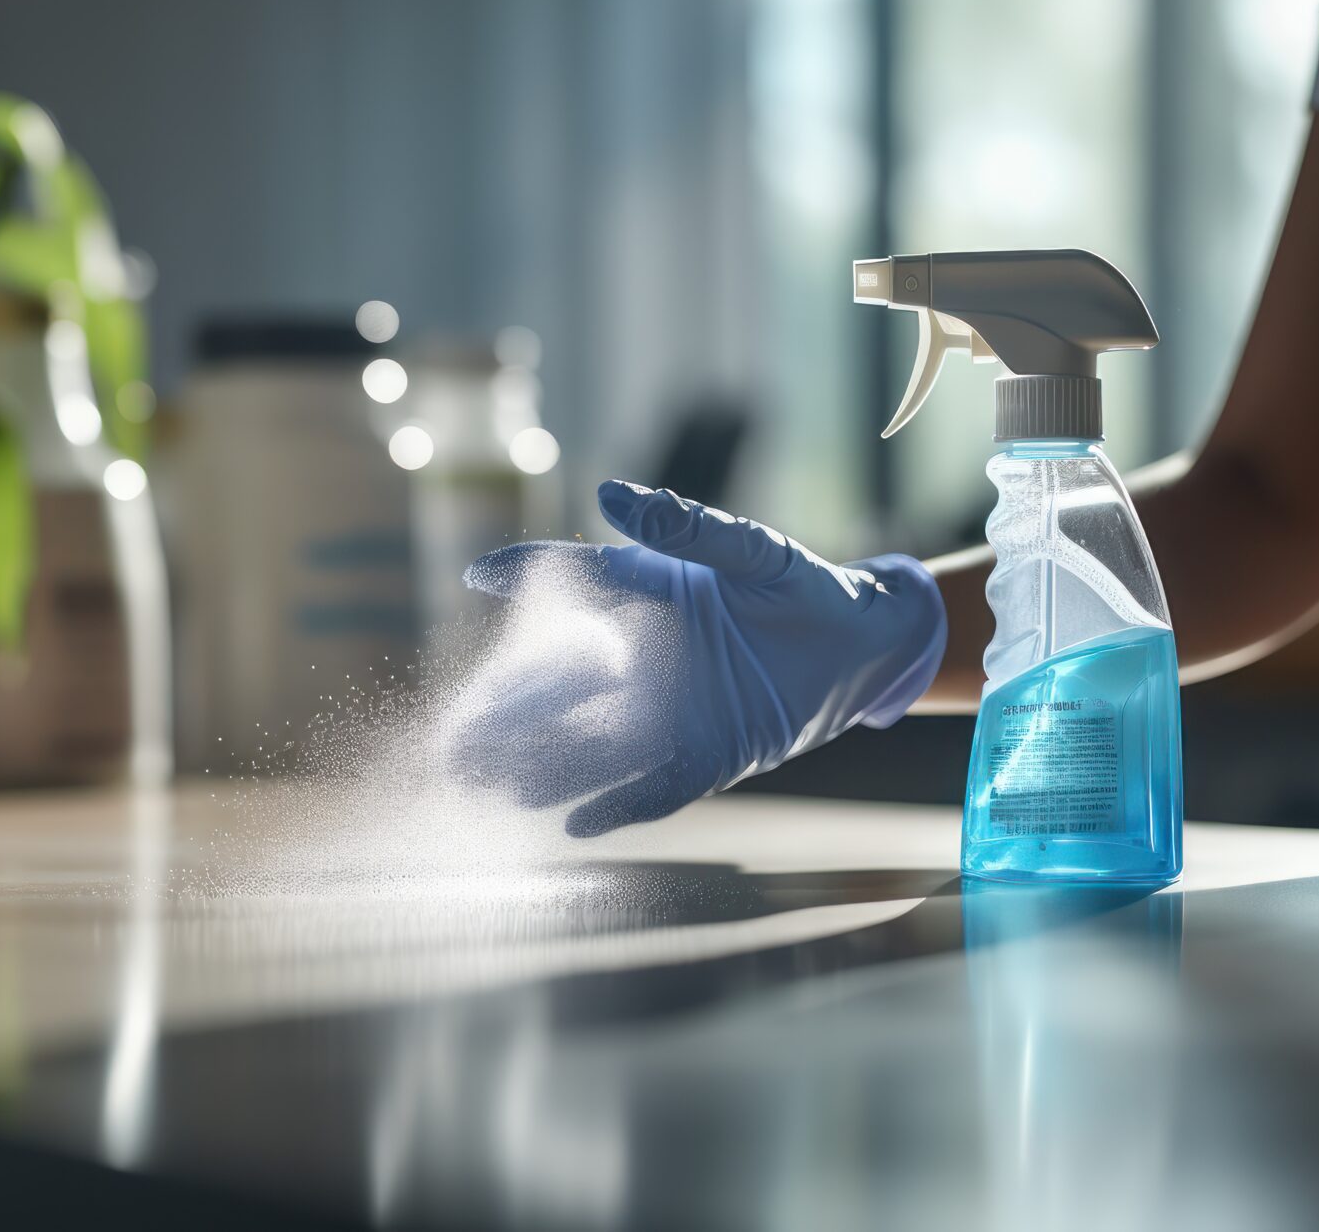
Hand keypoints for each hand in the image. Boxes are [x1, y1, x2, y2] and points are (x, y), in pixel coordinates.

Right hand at [447, 480, 945, 835]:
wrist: (866, 647)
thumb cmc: (803, 588)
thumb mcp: (752, 554)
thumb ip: (686, 527)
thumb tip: (608, 493)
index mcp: (643, 596)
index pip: (571, 585)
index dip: (524, 578)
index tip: (478, 576)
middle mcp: (640, 658)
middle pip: (557, 686)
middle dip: (503, 713)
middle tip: (453, 737)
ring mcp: (668, 711)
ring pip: (590, 744)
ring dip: (541, 766)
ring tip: (490, 784)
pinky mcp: (705, 755)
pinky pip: (653, 788)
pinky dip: (616, 806)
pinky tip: (573, 825)